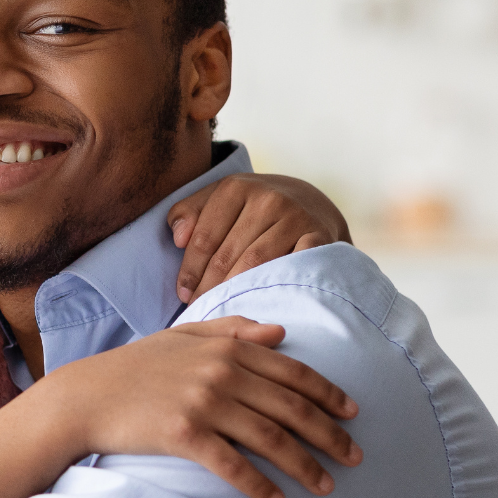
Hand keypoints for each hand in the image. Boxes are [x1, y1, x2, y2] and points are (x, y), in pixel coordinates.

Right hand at [52, 316, 361, 497]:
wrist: (86, 396)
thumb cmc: (135, 367)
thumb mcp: (181, 336)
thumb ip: (232, 330)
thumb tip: (281, 333)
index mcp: (226, 348)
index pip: (293, 372)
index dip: (329, 395)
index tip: (354, 415)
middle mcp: (220, 372)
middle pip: (291, 407)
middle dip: (330, 435)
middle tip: (356, 458)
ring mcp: (202, 403)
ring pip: (270, 438)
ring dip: (304, 465)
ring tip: (326, 486)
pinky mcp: (183, 434)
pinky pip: (233, 465)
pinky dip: (259, 485)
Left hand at [169, 173, 350, 302]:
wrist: (312, 203)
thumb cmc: (254, 208)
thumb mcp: (220, 198)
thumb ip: (190, 211)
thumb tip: (178, 238)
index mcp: (236, 187)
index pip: (204, 238)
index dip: (189, 270)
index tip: (182, 294)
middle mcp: (267, 199)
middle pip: (227, 254)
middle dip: (208, 287)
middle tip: (198, 309)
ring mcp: (296, 217)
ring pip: (255, 264)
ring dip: (234, 291)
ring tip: (221, 309)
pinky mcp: (320, 237)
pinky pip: (291, 268)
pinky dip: (273, 287)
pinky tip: (258, 302)